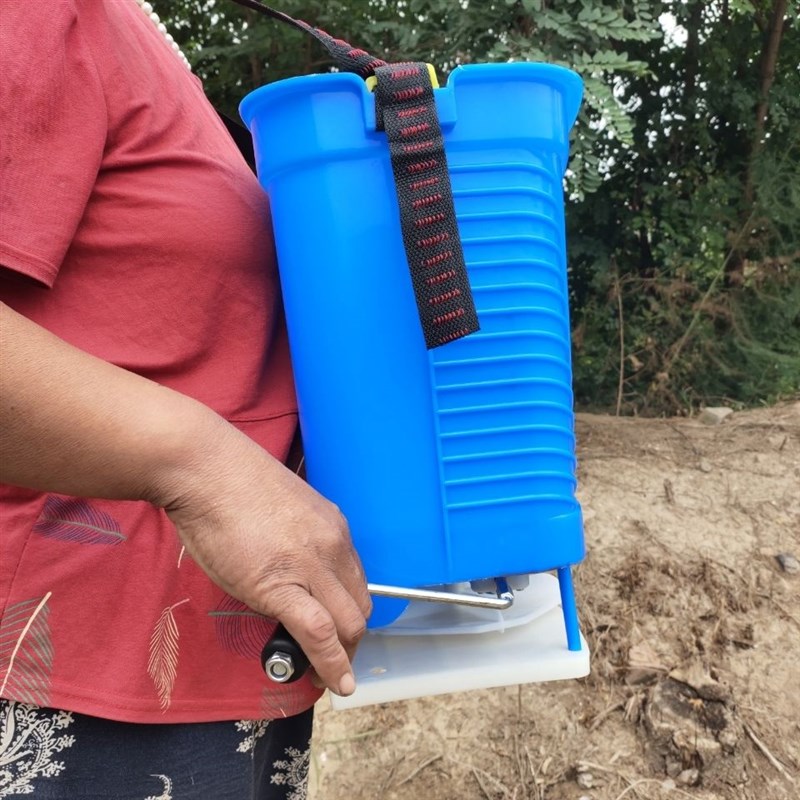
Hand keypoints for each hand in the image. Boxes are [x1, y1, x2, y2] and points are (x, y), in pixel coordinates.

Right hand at [160, 420, 370, 695]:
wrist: (205, 468)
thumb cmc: (231, 483)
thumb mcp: (284, 508)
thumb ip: (297, 538)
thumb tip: (288, 567)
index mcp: (333, 526)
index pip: (357, 581)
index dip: (350, 612)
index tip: (340, 631)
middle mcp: (333, 545)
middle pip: (359, 606)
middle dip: (351, 640)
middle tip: (334, 660)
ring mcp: (310, 565)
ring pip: (347, 623)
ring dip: (343, 658)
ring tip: (329, 678)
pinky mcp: (281, 586)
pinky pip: (319, 633)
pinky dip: (331, 664)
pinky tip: (332, 682)